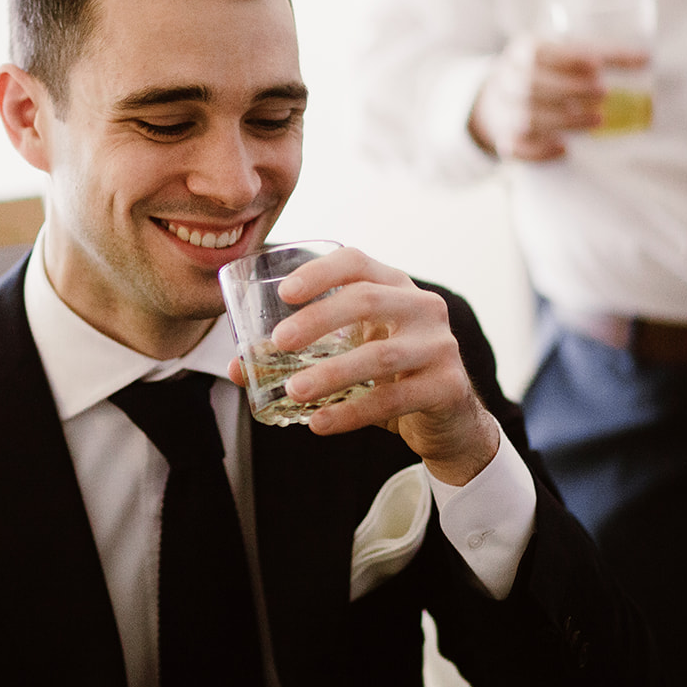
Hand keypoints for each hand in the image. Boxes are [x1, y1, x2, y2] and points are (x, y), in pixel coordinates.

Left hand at [225, 246, 498, 484]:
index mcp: (394, 286)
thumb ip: (300, 356)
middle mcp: (422, 307)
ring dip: (331, 373)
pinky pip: (394, 399)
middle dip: (318, 319)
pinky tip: (320, 424)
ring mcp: (439, 345)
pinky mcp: (447, 386)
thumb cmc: (390, 376)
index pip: (356, 262)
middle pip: (367, 299)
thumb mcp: (349, 355)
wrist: (450, 421)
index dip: (320, 272)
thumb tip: (237, 367)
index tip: (284, 292)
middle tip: (278, 342)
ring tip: (294, 391)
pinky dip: (352, 413)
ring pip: (380, 355)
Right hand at [468, 36, 645, 160]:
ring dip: (565, 120)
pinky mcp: (504, 139)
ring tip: (598, 121)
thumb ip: (602, 55)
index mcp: (520, 53)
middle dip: (570, 89)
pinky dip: (541, 150)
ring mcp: (502, 112)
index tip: (597, 64)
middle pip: (532, 85)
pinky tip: (564, 148)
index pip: (537, 53)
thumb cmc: (544, 73)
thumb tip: (646, 59)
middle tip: (605, 94)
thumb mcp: (563, 55)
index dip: (566, 59)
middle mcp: (506, 81)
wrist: (497, 100)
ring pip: (528, 118)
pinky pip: (518, 147)